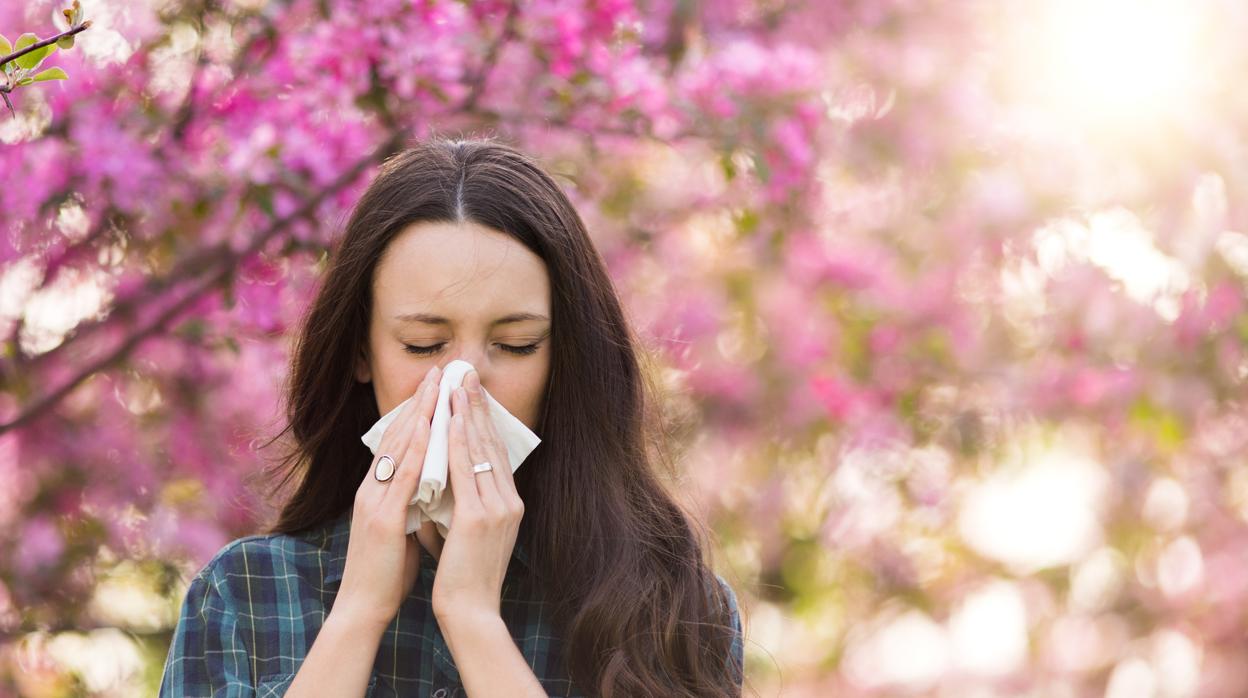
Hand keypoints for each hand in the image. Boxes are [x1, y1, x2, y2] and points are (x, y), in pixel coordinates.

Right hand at [335, 364, 444, 632]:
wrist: (364, 607)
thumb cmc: (386, 571)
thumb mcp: (401, 526)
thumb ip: (411, 502)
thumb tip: (431, 485)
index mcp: (376, 490)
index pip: (397, 441)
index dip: (416, 411)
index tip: (435, 386)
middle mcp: (370, 488)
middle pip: (395, 434)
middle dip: (419, 401)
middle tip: (439, 371)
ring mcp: (373, 501)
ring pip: (397, 448)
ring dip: (419, 414)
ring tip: (436, 386)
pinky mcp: (382, 519)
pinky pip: (401, 478)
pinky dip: (415, 450)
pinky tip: (428, 430)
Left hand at [430, 369, 524, 620]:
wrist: (471, 612)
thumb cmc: (464, 577)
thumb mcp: (467, 532)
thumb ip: (460, 504)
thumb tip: (441, 483)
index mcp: (509, 504)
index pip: (494, 452)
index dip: (482, 419)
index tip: (470, 392)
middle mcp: (510, 501)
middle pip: (491, 442)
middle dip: (477, 405)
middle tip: (466, 373)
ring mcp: (498, 508)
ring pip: (479, 449)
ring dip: (466, 413)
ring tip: (457, 384)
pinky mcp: (481, 517)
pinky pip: (466, 470)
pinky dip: (457, 441)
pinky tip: (449, 419)